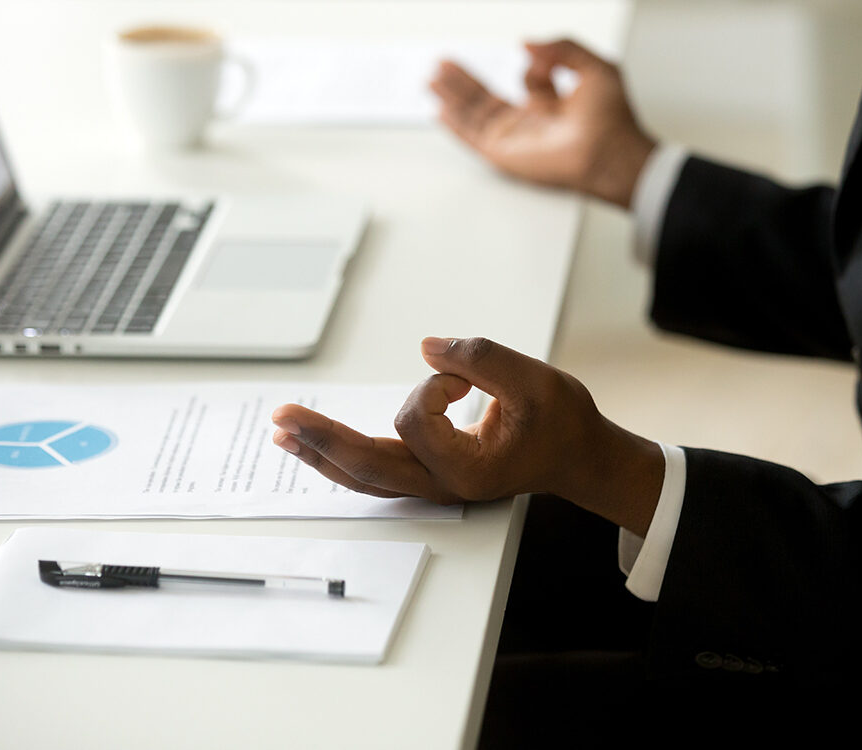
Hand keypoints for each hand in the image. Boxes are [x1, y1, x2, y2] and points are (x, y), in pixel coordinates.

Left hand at [271, 337, 663, 535]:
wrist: (580, 458)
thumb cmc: (564, 424)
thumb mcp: (536, 381)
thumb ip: (481, 358)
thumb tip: (427, 348)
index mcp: (469, 470)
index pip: (417, 423)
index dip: (432, 386)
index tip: (463, 375)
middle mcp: (443, 485)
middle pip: (367, 466)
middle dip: (321, 437)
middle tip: (282, 415)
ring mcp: (432, 486)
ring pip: (363, 476)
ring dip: (321, 452)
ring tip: (281, 433)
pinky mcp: (427, 475)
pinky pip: (374, 472)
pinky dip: (340, 457)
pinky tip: (315, 446)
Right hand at [430, 39, 655, 207]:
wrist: (610, 151)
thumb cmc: (612, 119)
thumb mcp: (594, 67)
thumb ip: (561, 48)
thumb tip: (526, 43)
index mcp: (553, 105)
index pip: (528, 81)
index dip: (534, 64)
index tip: (539, 56)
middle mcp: (530, 123)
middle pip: (487, 97)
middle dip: (463, 80)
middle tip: (444, 64)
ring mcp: (514, 138)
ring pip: (474, 114)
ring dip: (452, 95)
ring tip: (433, 78)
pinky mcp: (504, 154)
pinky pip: (472, 137)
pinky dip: (454, 124)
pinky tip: (440, 110)